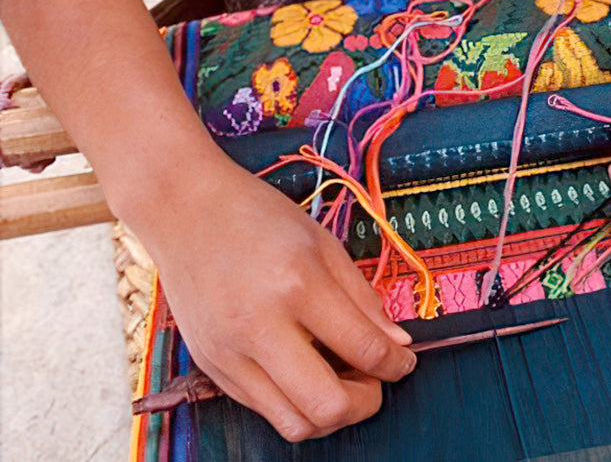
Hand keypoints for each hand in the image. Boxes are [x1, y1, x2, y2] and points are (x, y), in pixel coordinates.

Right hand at [118, 154, 415, 440]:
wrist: (183, 209)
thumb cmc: (257, 218)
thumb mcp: (323, 244)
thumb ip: (362, 298)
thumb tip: (397, 343)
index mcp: (297, 285)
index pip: (363, 349)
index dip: (396, 364)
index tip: (404, 361)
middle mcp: (259, 327)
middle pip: (327, 405)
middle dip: (366, 402)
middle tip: (375, 379)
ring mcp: (230, 354)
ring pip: (294, 424)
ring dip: (330, 414)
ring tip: (341, 380)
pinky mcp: (212, 368)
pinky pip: (264, 409)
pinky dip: (295, 403)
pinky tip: (307, 373)